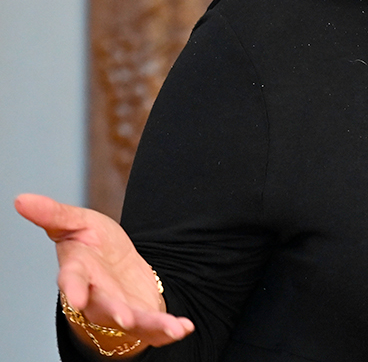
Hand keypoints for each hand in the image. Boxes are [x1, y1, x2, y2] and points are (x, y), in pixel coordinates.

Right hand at [14, 194, 194, 350]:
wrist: (114, 267)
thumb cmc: (92, 246)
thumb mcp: (76, 223)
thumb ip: (53, 214)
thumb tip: (21, 199)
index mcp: (79, 271)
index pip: (72, 280)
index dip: (74, 289)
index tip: (77, 298)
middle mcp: (98, 295)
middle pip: (103, 307)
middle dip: (113, 312)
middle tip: (124, 318)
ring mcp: (120, 308)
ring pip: (133, 322)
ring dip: (149, 326)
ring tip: (170, 328)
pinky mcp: (142, 315)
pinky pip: (154, 328)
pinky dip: (168, 330)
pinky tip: (184, 328)